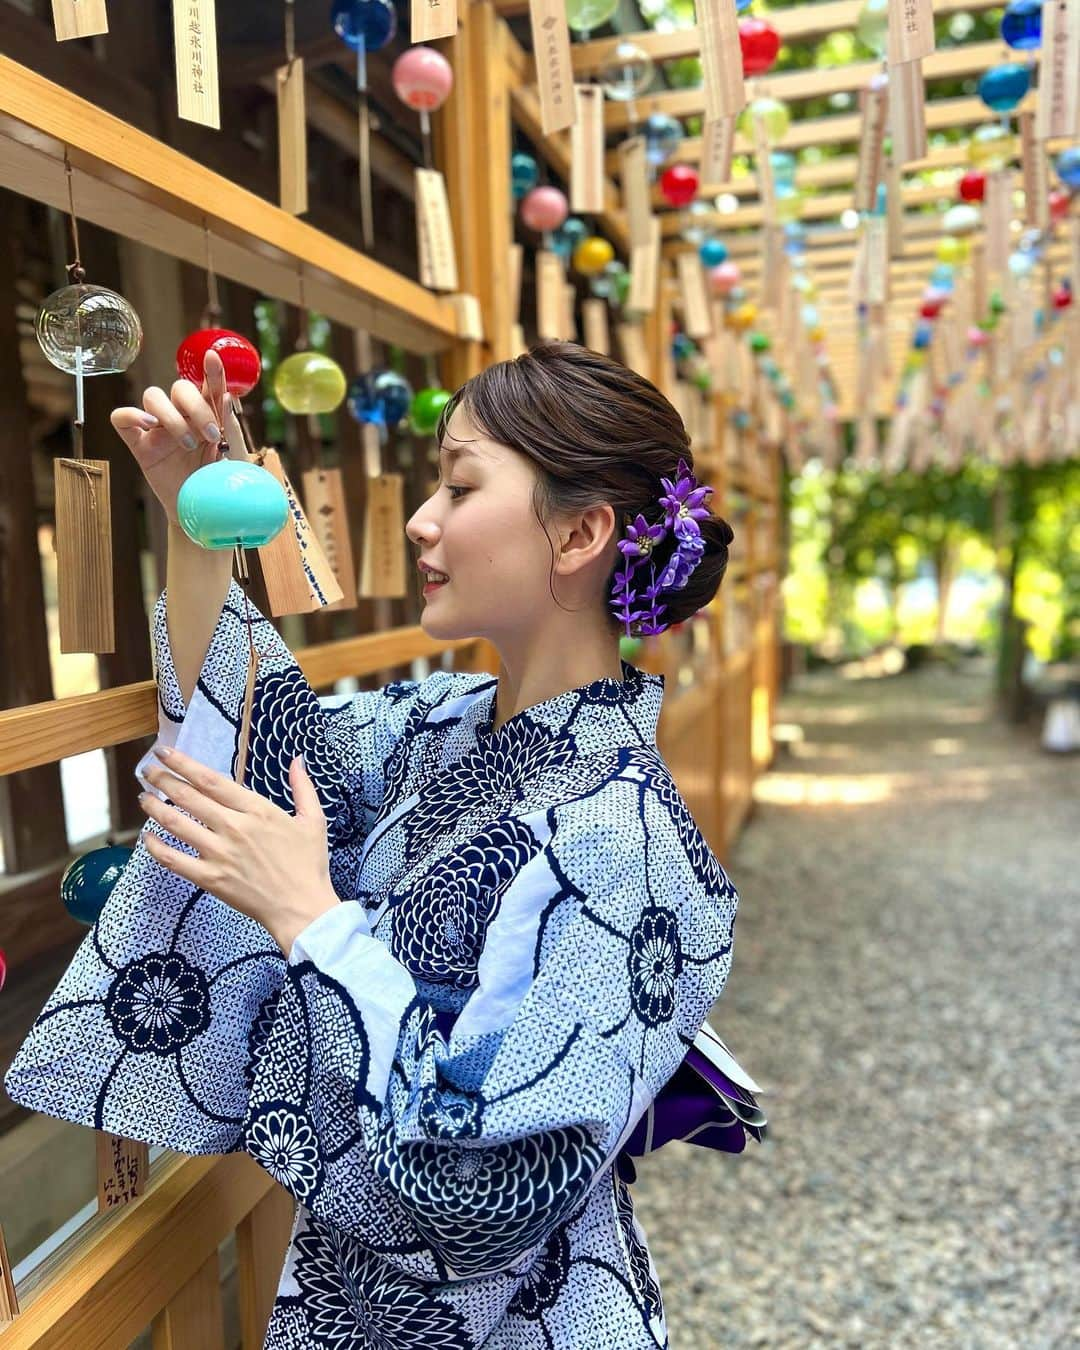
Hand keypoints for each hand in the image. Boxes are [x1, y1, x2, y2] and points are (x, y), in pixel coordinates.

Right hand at [110, 349, 245, 524]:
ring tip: (190, 444)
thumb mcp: (230, 456)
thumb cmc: (216, 484)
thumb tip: (226, 395)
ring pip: (153, 396)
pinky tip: (149, 426)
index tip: (214, 357)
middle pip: (180, 388)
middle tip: (212, 435)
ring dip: (172, 416)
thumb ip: (228, 425)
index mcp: (205, 416)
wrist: (201, 514)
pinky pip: (121, 419)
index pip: (207, 386)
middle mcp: (181, 416)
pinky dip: (131, 414)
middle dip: (197, 407)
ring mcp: (158, 429)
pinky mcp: (140, 446)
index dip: (211, 371)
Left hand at [138, 745, 339, 955]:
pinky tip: (146, 837)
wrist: (301, 908)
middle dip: (162, 779)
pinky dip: (156, 847)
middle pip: (188, 797)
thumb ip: (303, 787)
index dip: (183, 764)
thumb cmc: (309, 864)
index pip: (210, 780)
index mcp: (256, 810)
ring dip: (154, 808)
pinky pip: (174, 860)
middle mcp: (233, 827)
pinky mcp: (210, 879)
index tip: (165, 752)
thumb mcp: (313, 820)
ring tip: (143, 797)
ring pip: (176, 824)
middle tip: (147, 770)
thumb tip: (297, 759)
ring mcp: (219, 853)